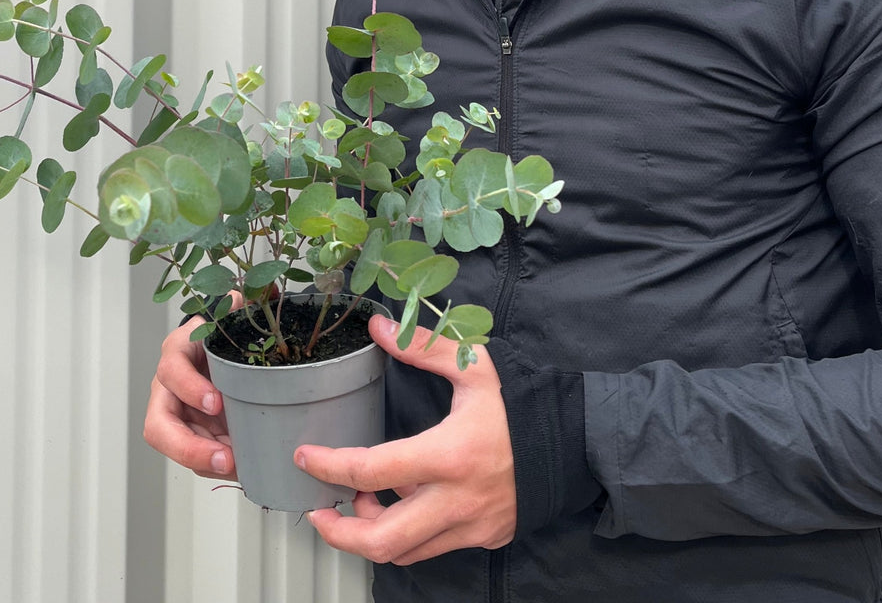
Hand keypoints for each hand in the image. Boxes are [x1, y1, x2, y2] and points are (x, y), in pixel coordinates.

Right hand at [143, 311, 237, 481]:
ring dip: (202, 461)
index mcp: (178, 352)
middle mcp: (169, 386)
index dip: (190, 387)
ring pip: (174, 447)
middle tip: (225, 456)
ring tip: (234, 466)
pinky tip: (240, 465)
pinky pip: (195, 456)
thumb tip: (240, 298)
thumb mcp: (227, 319)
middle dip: (188, 446)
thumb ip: (233, 308)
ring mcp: (176, 413)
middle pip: (158, 424)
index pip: (172, 368)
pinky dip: (215, 464)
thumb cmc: (221, 334)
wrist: (224, 352)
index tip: (216, 402)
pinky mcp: (189, 433)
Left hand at [296, 315, 515, 564]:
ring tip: (361, 503)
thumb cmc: (521, 403)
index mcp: (450, 455)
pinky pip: (434, 548)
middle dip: (339, 532)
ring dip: (372, 533)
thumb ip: (423, 346)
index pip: (373, 471)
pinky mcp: (484, 538)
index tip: (306, 457)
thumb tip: (378, 329)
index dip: (330, 467)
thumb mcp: (474, 365)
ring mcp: (472, 526)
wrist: (574, 441)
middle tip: (318, 512)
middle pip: (382, 540)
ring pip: (406, 552)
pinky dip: (408, 534)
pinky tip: (402, 506)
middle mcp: (457, 500)